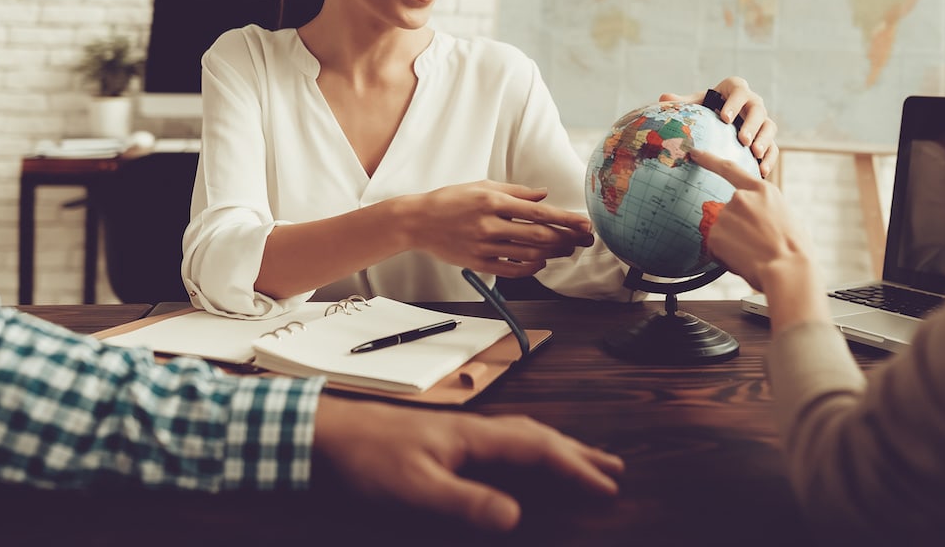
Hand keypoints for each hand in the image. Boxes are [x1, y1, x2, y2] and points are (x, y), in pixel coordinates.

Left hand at [312, 398, 622, 530]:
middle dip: (578, 452)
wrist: (331, 432)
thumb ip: (467, 502)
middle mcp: (474, 427)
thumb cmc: (370, 459)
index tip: (606, 487)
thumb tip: (517, 516)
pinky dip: (531, 444)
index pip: (538, 449)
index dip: (575, 468)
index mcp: (474, 437)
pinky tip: (525, 452)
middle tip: (613, 469)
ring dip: (558, 445)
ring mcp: (461, 429)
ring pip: (523, 432)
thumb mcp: (417, 489)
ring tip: (582, 457)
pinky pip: (505, 436)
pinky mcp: (447, 435)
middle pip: (538, 435)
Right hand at [410, 180, 595, 278]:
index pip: (539, 212)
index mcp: (494, 201)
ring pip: (529, 255)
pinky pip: (512, 270)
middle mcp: (490, 224)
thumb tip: (544, 195)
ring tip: (567, 249)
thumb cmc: (451, 200)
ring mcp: (484, 246)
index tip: (585, 224)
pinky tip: (540, 262)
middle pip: (539, 236)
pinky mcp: (478, 263)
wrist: (418, 221)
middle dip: (567, 239)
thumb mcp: (483, 185)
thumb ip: (516, 191)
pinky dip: (531, 268)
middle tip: (584, 240)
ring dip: (553, 254)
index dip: (566, 219)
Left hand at [660, 75, 778, 178]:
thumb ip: (684, 103)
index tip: (724, 117)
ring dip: (764, 140)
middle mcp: (753, 103)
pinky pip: (773, 148)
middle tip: (742, 139)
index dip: (734, 102)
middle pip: (758, 110)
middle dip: (751, 124)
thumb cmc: (708, 111)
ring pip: (769, 127)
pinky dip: (770, 158)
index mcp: (736, 90)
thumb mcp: (698, 105)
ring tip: (755, 153)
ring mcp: (763, 121)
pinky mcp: (768, 139)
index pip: (739, 91)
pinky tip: (762, 170)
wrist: (722, 123)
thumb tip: (663, 98)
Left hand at [688, 147, 828, 327]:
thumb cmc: (795, 249)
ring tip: (754, 254)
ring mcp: (726, 215)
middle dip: (737, 228)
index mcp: (762, 190)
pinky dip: (726, 255)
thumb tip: (757, 218)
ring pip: (723, 231)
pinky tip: (743, 260)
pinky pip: (716, 247)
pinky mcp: (715, 235)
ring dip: (733, 243)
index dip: (709, 160)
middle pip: (729, 212)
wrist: (788, 269)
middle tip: (756, 245)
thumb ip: (765, 209)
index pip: (729, 169)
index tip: (694, 153)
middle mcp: (740, 198)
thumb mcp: (785, 216)